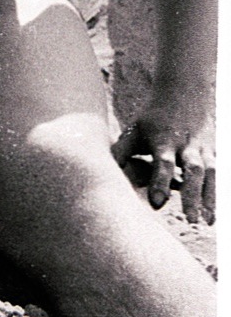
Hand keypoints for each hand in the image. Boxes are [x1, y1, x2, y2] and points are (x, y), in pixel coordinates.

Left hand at [113, 96, 215, 223]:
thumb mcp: (134, 130)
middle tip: (190, 220)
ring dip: (209, 199)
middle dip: (192, 196)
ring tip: (206, 223)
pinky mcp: (213, 152)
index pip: (163, 164)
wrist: (184, 92)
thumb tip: (98, 171)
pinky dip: (216, 195)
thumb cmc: (152, 118)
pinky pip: (218, 176)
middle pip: (193, 171)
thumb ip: (121, 152)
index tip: (156, 204)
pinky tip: (212, 216)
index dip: (160, 183)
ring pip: (210, 175)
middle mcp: (187, 145)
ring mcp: (203, 149)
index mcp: (164, 140)